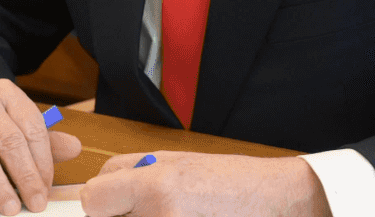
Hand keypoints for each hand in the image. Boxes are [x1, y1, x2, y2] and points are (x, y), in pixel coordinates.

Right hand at [0, 79, 82, 214]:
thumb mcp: (13, 121)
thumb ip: (43, 138)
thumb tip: (75, 148)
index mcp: (7, 93)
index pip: (32, 127)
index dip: (43, 160)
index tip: (47, 187)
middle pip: (9, 140)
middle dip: (25, 176)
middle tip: (36, 202)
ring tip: (12, 208)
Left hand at [79, 151, 331, 216]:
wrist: (280, 204)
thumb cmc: (233, 183)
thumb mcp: (179, 162)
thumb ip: (132, 175)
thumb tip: (95, 191)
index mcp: (156, 186)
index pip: (94, 200)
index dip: (103, 202)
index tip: (115, 203)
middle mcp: (160, 216)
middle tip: (151, 212)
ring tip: (177, 216)